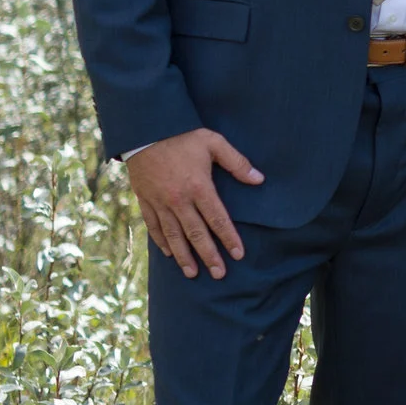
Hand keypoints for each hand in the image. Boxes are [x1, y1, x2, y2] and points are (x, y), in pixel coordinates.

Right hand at [126, 128, 263, 278]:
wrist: (146, 130)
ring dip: (184, 256)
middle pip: (196, 234)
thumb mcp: (214, 143)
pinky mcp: (145, 200)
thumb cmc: (184, 135)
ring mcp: (160, 202)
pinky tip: (168, 254)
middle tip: (220, 274)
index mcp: (199, 187)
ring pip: (173, 236)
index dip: (229, 238)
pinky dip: (161, 242)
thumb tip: (259, 179)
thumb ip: (237, 162)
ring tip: (193, 274)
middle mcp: (179, 200)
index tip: (238, 254)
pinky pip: (153, 226)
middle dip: (209, 256)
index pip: (218, 219)